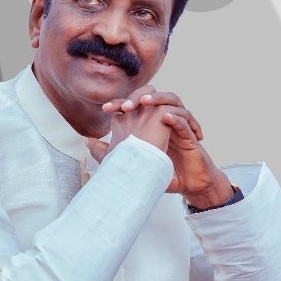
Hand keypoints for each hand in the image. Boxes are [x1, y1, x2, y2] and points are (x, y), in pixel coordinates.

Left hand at [90, 86, 233, 207]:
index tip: (105, 109)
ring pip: (172, 100)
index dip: (120, 103)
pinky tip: (165, 117)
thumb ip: (111, 152)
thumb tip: (88, 142)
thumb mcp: (133, 162)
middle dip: (139, 96)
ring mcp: (178, 125)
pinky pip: (186, 121)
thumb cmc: (164, 171)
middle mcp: (164, 119)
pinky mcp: (191, 135)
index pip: (135, 104)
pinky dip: (176, 117)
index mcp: (150, 122)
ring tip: (145, 102)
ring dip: (159, 99)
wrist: (188, 184)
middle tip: (125, 105)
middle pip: (153, 96)